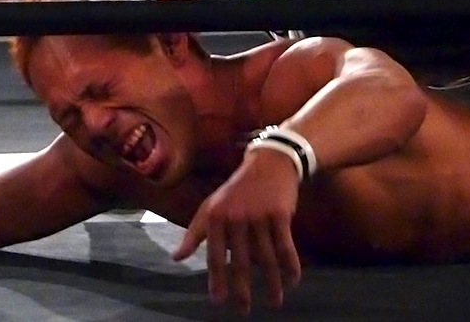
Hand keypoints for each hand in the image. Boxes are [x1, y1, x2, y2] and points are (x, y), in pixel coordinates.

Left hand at [171, 150, 301, 313]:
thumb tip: (176, 258)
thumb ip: (194, 233)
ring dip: (272, 282)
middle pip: (241, 261)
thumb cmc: (237, 189)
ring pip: (266, 257)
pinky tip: (293, 280)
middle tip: (244, 310)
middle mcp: (236, 217)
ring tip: (274, 301)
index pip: (215, 255)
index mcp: (215, 217)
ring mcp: (259, 215)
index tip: (219, 301)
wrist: (269, 163)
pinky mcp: (279, 214)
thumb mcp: (211, 206)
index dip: (217, 280)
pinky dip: (290, 264)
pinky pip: (285, 245)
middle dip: (243, 289)